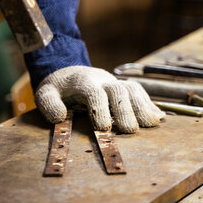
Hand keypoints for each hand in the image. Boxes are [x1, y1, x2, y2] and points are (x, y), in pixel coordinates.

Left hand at [34, 66, 163, 132]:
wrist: (68, 71)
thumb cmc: (57, 88)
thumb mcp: (45, 94)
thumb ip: (49, 104)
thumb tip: (59, 117)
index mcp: (82, 81)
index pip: (94, 92)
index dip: (100, 109)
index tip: (103, 128)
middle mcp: (102, 80)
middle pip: (118, 90)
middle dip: (125, 109)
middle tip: (129, 130)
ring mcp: (114, 82)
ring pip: (133, 88)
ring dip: (143, 106)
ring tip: (151, 124)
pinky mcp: (123, 87)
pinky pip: (139, 92)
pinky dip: (149, 104)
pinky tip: (158, 117)